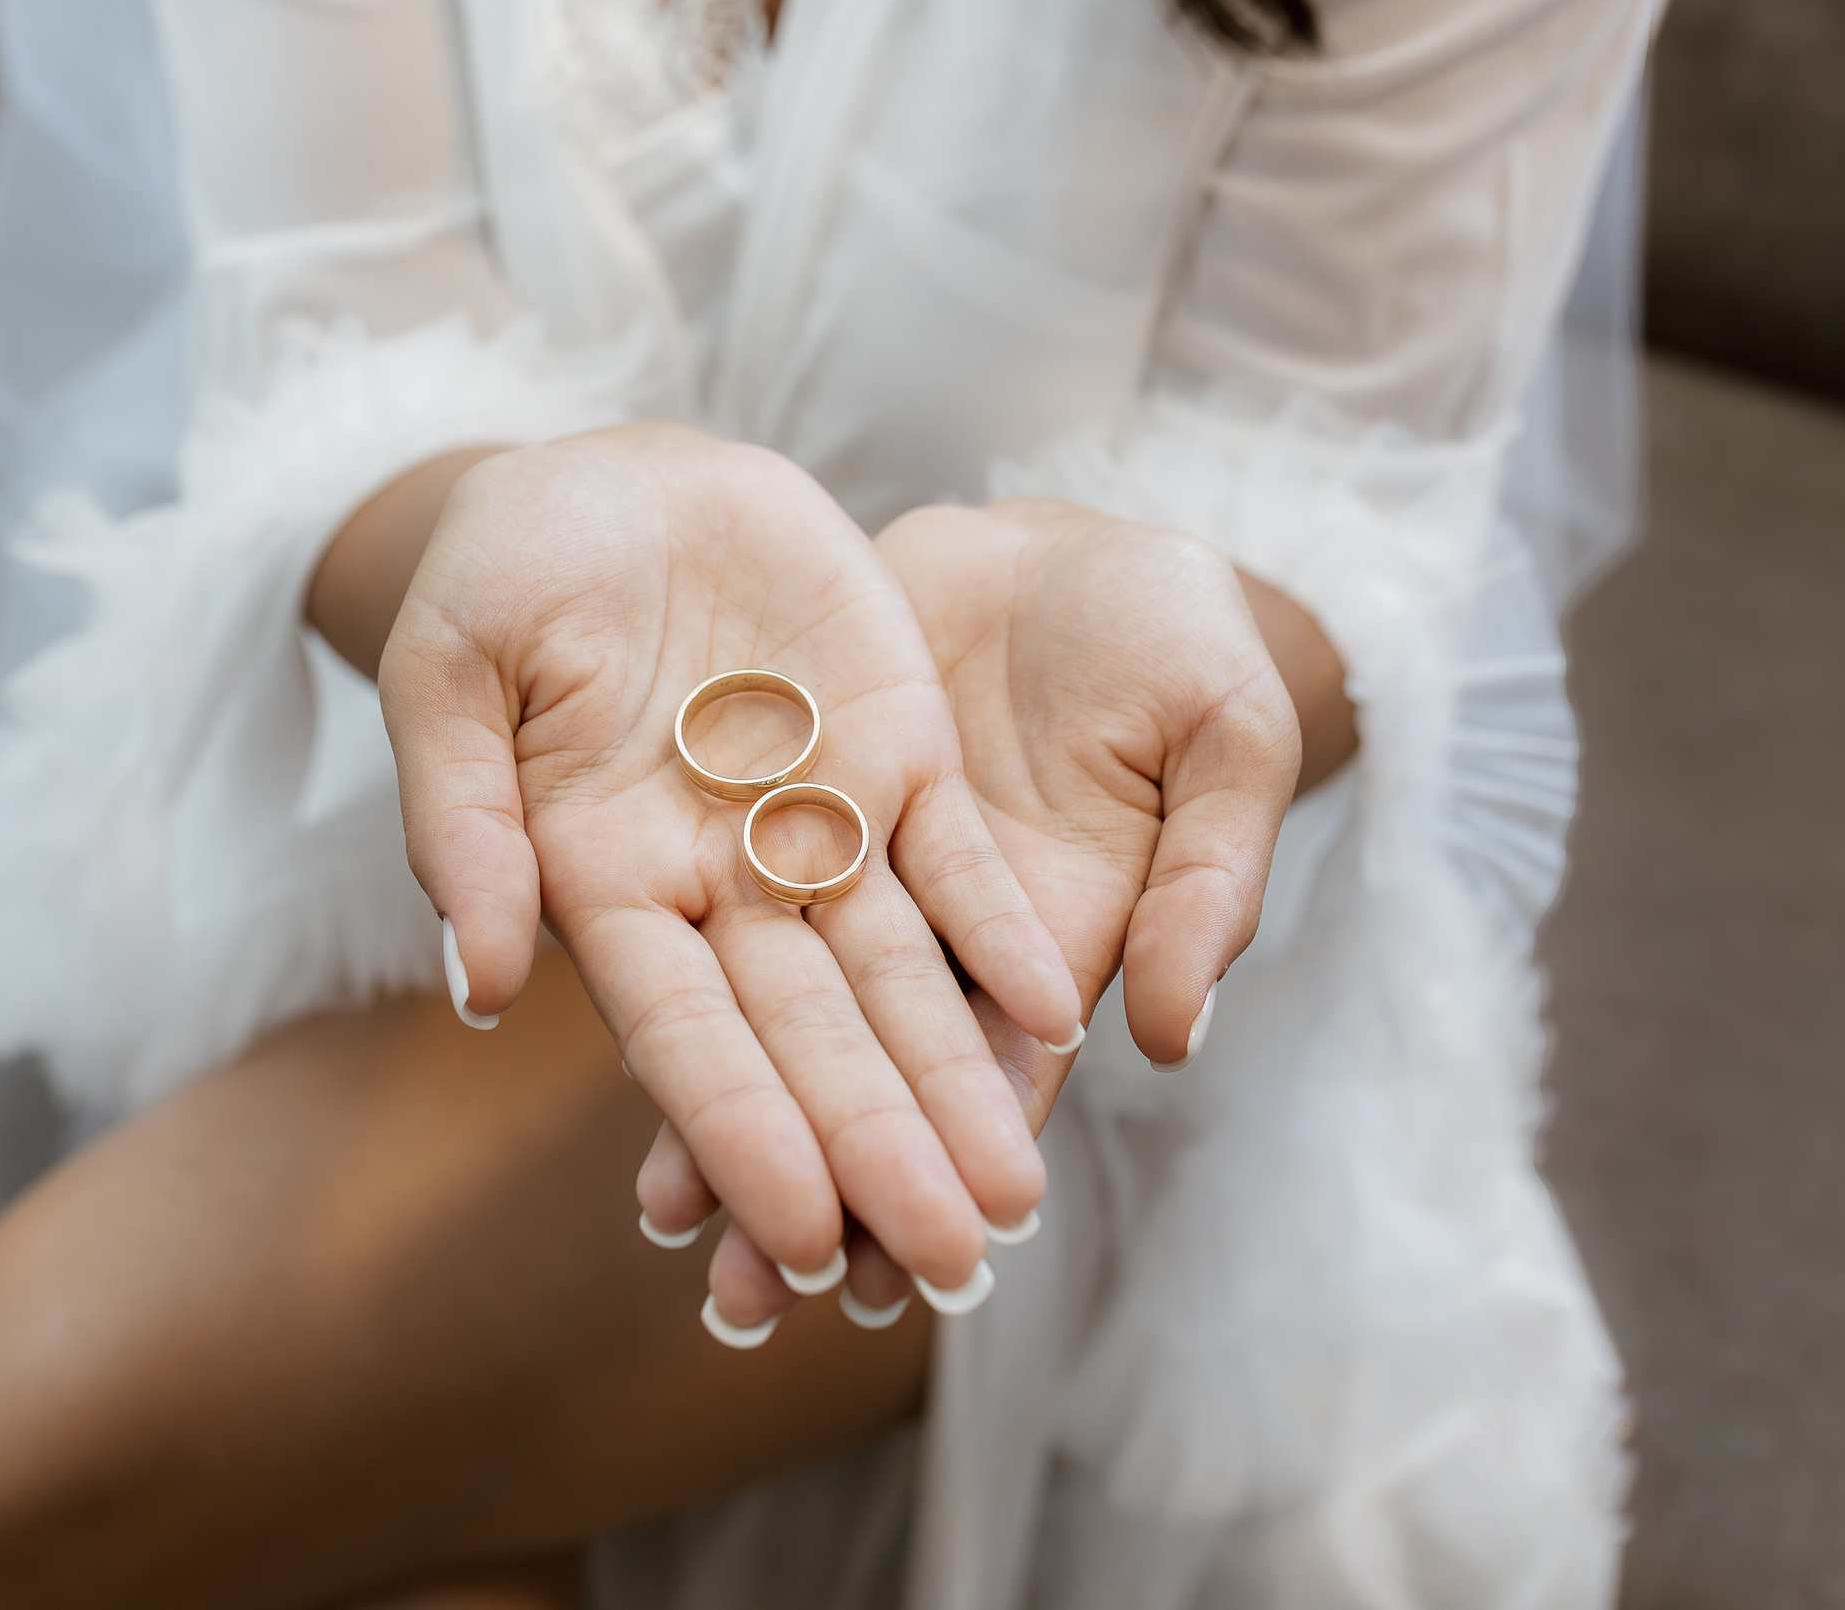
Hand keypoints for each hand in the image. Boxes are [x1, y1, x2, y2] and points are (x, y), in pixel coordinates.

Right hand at [376, 428, 1084, 1314]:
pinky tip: (1056, 1015)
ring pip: (898, 978)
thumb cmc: (501, 570)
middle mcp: (721, 883)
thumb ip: (463, 818)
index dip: (739, 1130)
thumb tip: (485, 984)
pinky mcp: (897, 754)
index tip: (796, 1234)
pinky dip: (1000, 934)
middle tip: (954, 1263)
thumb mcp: (448, 666)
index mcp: (605, 881)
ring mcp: (817, 823)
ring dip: (957, 1083)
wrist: (613, 478)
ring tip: (1018, 1196)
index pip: (683, 1032)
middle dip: (879, 1150)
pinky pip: (957, 860)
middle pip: (810, 1038)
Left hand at [643, 498, 1308, 1325]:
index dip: (936, 1177)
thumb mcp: (1229, 735)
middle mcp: (938, 930)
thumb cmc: (1185, 638)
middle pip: (870, 1076)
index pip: (992, 1084)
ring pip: (785, 1008)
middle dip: (817, 1188)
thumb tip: (1167, 1039)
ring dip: (732, 1114)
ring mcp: (854, 859)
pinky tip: (615, 1039)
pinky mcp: (788, 787)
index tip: (884, 1274)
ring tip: (664, 1226)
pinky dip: (682, 961)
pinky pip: (723, 884)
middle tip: (749, 1304)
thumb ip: (1209, 881)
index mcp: (1056, 938)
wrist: (1071, 539)